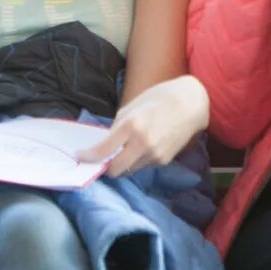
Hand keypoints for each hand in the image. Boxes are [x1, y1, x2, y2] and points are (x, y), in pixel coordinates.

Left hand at [75, 75, 209, 175]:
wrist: (190, 104)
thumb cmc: (158, 99)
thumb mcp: (131, 107)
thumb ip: (117, 127)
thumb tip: (104, 143)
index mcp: (131, 126)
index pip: (104, 150)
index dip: (88, 156)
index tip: (80, 155)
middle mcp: (142, 143)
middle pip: (115, 170)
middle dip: (105, 167)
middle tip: (101, 158)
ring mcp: (154, 154)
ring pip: (129, 170)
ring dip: (122, 163)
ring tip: (126, 148)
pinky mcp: (164, 161)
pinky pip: (142, 165)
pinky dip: (136, 160)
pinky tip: (142, 146)